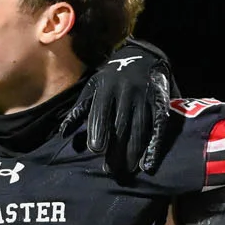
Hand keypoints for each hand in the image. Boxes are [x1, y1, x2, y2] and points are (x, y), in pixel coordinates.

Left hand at [61, 45, 175, 174]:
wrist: (144, 55)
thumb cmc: (112, 76)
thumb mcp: (93, 86)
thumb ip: (79, 109)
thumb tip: (63, 133)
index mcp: (106, 88)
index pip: (102, 111)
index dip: (99, 130)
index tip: (96, 149)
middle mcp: (127, 93)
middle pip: (121, 125)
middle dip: (116, 148)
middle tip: (111, 170)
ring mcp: (145, 98)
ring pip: (140, 128)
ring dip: (134, 151)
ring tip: (127, 170)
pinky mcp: (161, 103)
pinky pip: (158, 127)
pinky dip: (154, 146)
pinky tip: (147, 163)